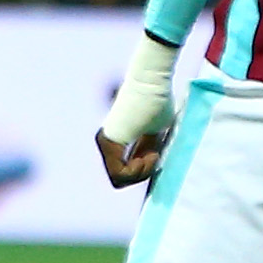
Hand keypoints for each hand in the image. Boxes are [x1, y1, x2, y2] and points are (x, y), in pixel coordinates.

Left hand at [96, 31, 180, 186]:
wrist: (152, 83)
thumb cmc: (158, 102)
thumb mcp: (155, 133)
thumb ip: (148, 149)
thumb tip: (150, 168)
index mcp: (115, 139)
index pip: (124, 171)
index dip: (144, 170)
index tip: (157, 155)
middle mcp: (105, 142)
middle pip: (121, 178)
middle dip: (143, 173)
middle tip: (156, 156)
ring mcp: (104, 143)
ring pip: (120, 179)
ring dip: (142, 172)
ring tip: (154, 154)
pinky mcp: (108, 143)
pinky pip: (119, 174)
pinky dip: (138, 171)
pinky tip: (150, 156)